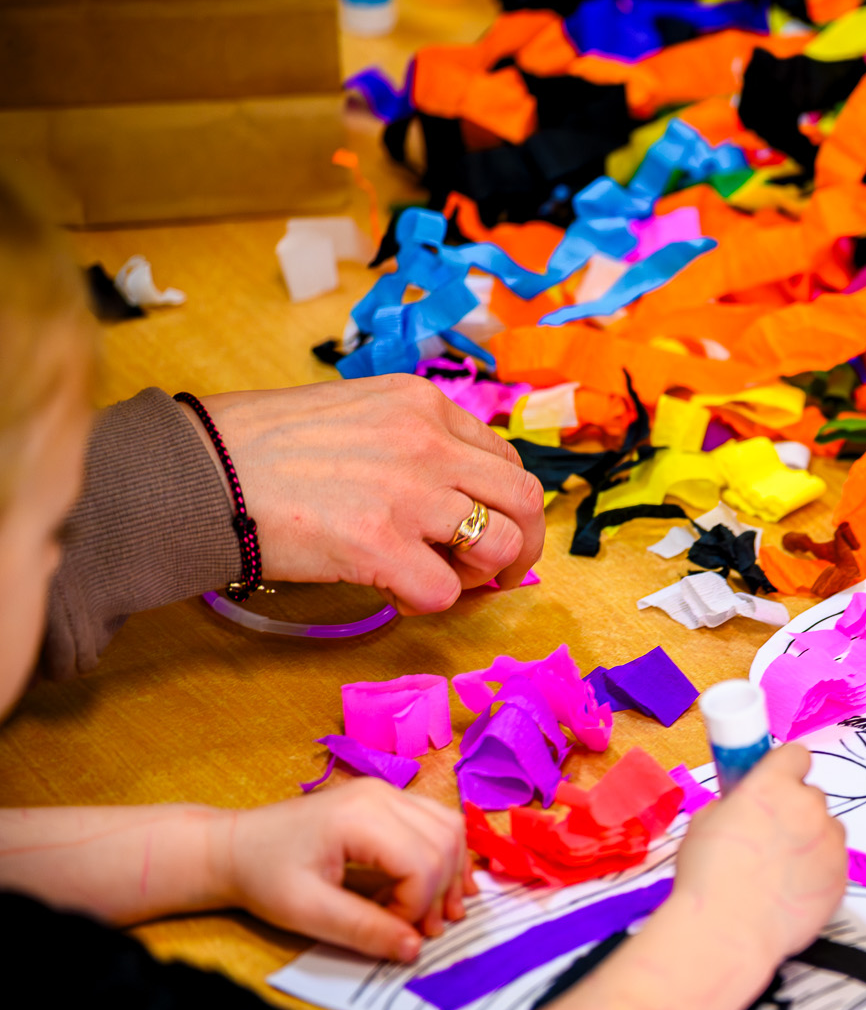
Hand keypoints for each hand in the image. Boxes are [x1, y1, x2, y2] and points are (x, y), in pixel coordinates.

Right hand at [189, 375, 544, 613]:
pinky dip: (431, 604)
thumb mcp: (353, 413)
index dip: (503, 503)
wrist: (197, 469)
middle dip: (522, 544)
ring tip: (441, 579)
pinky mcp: (380, 544)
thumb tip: (450, 494)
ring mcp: (408, 492)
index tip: (482, 528)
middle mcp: (427, 442)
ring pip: (501, 545)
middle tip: (494, 572)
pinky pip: (445, 591)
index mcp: (421, 405)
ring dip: (481, 575)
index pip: (503, 458)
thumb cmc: (260, 446)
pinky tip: (397, 595)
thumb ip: (408, 442)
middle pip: (524, 500)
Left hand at [212, 780, 474, 960]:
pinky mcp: (386, 798)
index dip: (417, 906)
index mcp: (359, 817)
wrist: (234, 847)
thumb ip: (363, 930)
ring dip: (451, 873)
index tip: (393, 932)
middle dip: (440, 894)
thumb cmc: (262, 875)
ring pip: (450, 829)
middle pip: (444, 844)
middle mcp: (381, 795)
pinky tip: (438, 883)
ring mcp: (386, 792)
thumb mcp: (306, 911)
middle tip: (422, 930)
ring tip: (437, 911)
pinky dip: (445, 854)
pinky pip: (437, 822)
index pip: (422, 863)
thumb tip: (414, 950)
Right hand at [669, 743, 846, 958]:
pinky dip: (817, 871)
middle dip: (793, 810)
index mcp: (772, 784)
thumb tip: (742, 805)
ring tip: (777, 871)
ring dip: (809, 841)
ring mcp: (830, 842)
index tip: (775, 782)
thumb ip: (734, 804)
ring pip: (826, 829)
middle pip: (811, 795)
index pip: (795, 754)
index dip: (783, 769)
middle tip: (768, 837)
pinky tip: (789, 891)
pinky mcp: (842, 876)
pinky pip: (832, 862)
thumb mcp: (704, 823)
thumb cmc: (708, 880)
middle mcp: (808, 806)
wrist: (729, 931)